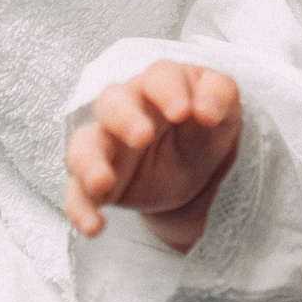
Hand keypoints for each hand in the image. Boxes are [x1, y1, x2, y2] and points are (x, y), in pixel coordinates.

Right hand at [61, 61, 240, 253]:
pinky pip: (76, 192)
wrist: (195, 174)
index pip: (159, 76)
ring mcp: (106, 144)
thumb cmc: (205, 130)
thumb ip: (221, 96)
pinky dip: (79, 209)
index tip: (183, 113)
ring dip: (89, 163)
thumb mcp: (225, 112)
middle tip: (143, 137)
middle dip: (124, 118)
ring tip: (103, 183)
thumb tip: (207, 110)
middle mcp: (126, 109)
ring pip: (83, 144)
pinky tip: (94, 226)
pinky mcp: (95, 180)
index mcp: (161, 86)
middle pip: (111, 101)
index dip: (168, 90)